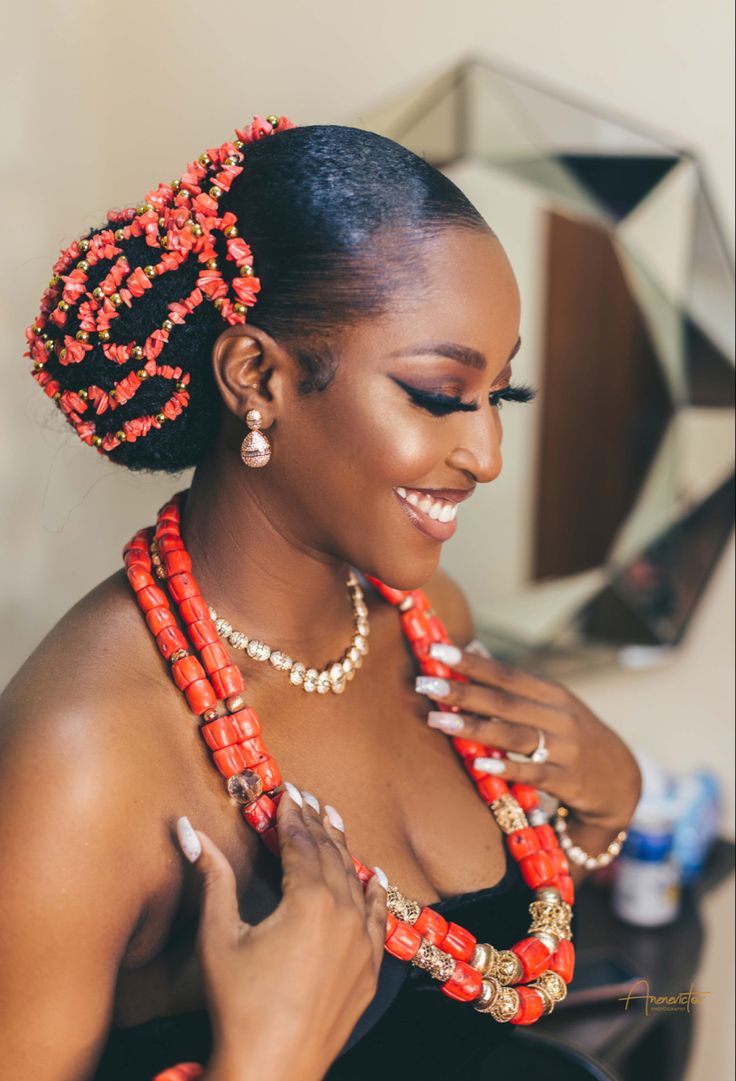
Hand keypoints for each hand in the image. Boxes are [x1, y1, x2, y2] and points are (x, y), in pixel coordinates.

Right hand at [175, 786, 387, 1080]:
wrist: (271, 1068)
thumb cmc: (238, 1003)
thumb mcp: (219, 935)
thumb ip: (212, 876)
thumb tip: (187, 829)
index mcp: (309, 901)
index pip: (300, 843)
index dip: (292, 815)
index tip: (287, 792)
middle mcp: (343, 913)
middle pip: (329, 855)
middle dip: (315, 823)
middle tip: (307, 797)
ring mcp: (362, 942)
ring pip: (354, 879)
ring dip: (342, 848)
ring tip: (332, 819)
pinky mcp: (369, 968)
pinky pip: (378, 917)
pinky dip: (375, 891)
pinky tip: (375, 874)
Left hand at [417, 644, 640, 834]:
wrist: (620, 780)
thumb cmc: (573, 735)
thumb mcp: (550, 703)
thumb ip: (512, 682)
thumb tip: (473, 648)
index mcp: (551, 693)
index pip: (505, 673)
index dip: (470, 662)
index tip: (436, 651)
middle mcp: (559, 716)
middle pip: (504, 701)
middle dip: (462, 691)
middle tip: (424, 683)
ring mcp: (565, 748)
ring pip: (513, 735)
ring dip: (473, 727)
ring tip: (437, 719)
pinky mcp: (568, 780)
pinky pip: (533, 774)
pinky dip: (507, 768)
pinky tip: (480, 764)